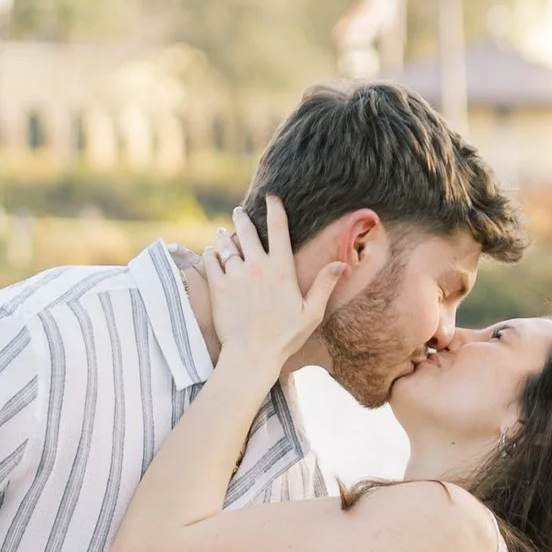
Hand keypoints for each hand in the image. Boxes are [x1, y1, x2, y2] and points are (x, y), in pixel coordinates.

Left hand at [204, 196, 342, 379]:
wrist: (251, 355)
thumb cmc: (284, 337)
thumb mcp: (311, 313)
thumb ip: (324, 286)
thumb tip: (341, 264)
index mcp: (281, 269)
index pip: (279, 229)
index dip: (275, 209)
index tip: (271, 196)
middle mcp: (257, 266)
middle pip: (248, 231)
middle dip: (243, 218)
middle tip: (239, 212)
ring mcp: (235, 276)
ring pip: (227, 245)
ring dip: (225, 236)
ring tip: (223, 232)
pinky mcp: (218, 287)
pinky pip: (211, 262)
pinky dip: (210, 254)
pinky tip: (210, 252)